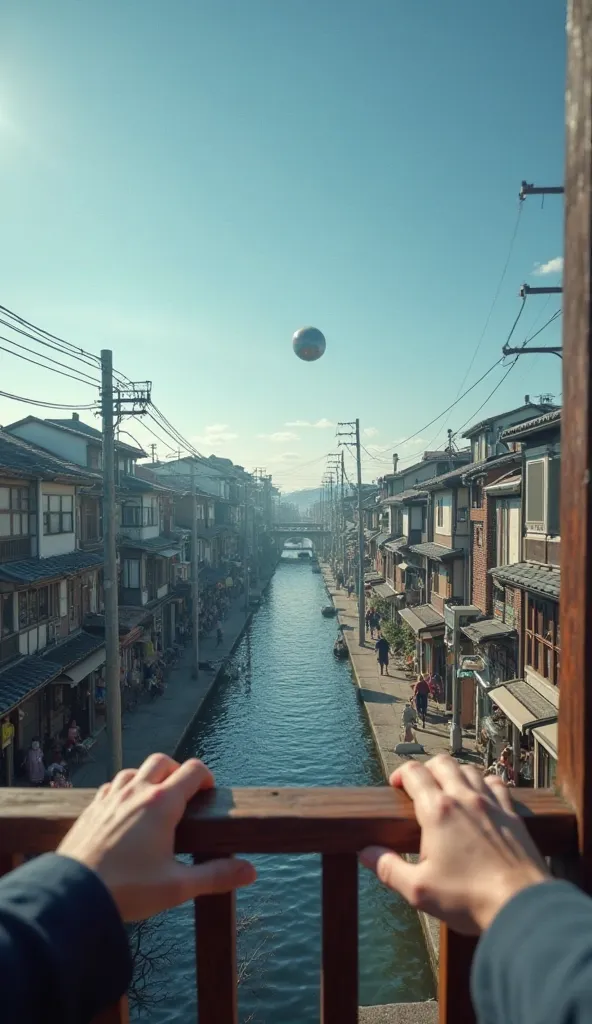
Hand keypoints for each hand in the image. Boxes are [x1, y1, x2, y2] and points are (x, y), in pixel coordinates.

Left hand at [58, 753, 255, 920]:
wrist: (73, 894)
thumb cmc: (128, 890)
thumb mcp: (177, 886)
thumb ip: (216, 876)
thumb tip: (250, 870)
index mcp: (162, 804)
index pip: (192, 770)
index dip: (205, 777)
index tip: (208, 793)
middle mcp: (136, 792)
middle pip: (162, 761)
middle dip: (176, 771)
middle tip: (183, 795)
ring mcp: (111, 798)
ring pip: (134, 770)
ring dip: (148, 778)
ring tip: (154, 802)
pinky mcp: (91, 808)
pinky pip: (111, 786)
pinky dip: (124, 790)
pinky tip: (124, 811)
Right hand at [360, 754, 548, 933]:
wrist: (521, 905)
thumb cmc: (468, 898)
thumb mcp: (419, 890)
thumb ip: (389, 868)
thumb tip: (366, 852)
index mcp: (437, 811)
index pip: (413, 773)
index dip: (400, 774)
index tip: (395, 787)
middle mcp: (464, 798)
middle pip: (442, 763)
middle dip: (426, 768)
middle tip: (419, 786)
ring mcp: (491, 803)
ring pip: (469, 769)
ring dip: (455, 773)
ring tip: (448, 790)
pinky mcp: (512, 814)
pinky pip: (496, 783)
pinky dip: (484, 782)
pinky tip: (482, 797)